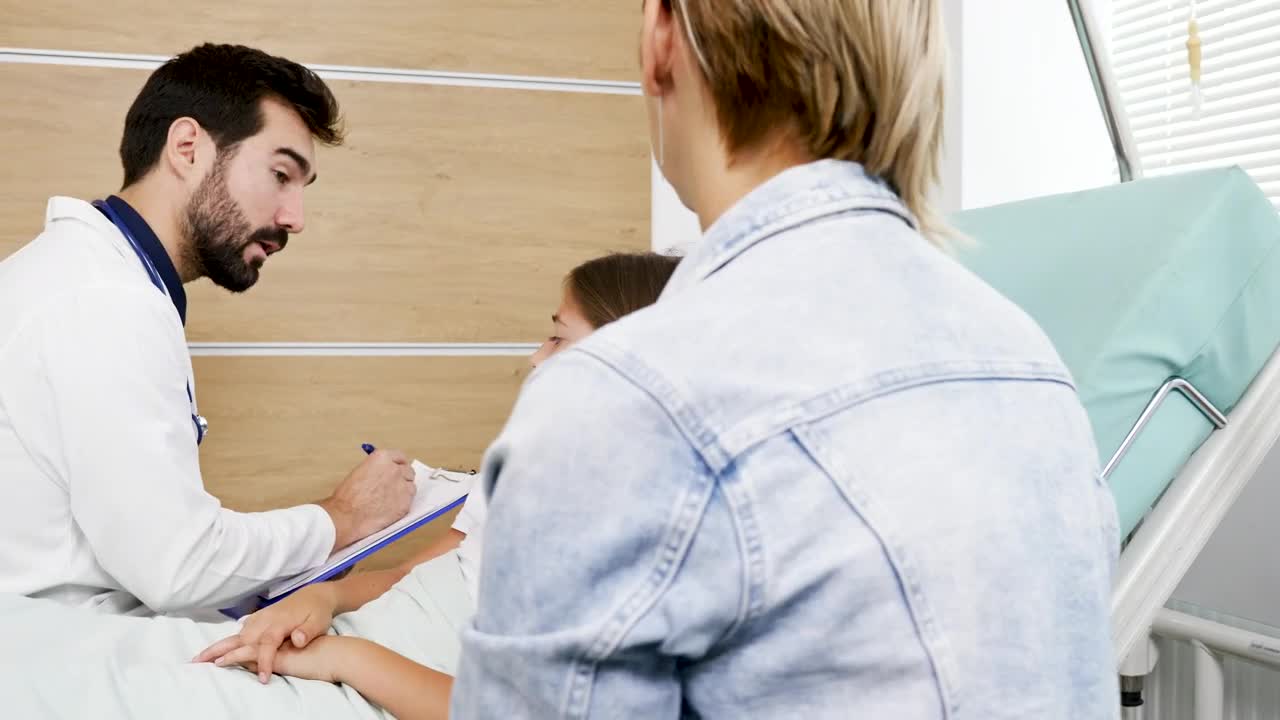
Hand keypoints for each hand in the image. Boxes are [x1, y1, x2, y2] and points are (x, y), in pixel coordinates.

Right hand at [192, 583, 338, 681]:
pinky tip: (216, 650)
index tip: (263, 679)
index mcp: (279, 623)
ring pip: (236, 635)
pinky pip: (240, 631)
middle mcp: (265, 620)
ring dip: (218, 646)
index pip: (267, 645)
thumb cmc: (317, 612)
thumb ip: (307, 632)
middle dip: (222, 652)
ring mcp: (260, 618)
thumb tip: (297, 640)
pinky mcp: (258, 619)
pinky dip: (227, 641)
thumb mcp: (319, 622)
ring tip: (199, 659)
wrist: (315, 595)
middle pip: (241, 639)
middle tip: (200, 665)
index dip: (265, 662)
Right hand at [320, 449, 415, 547]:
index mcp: (382, 458)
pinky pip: (410, 500)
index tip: (399, 468)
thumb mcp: (360, 472)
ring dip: (404, 491)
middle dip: (403, 477)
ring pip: (411, 486)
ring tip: (391, 499)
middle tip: (395, 486)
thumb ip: (376, 470)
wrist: (347, 516)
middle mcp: (395, 469)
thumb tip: (383, 473)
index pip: (399, 457)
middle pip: (408, 471)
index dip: (399, 464)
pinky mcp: (405, 502)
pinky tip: (391, 508)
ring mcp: (402, 486)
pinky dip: (403, 503)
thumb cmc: (347, 497)